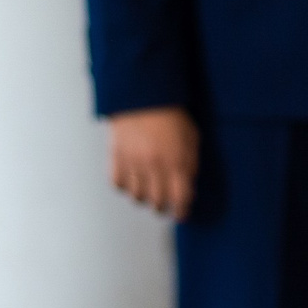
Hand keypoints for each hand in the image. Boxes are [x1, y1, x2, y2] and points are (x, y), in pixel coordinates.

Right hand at [108, 106, 198, 220]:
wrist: (142, 93)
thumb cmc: (170, 113)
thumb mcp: (191, 136)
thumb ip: (190, 163)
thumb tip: (188, 186)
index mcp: (176, 160)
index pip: (180, 198)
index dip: (182, 211)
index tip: (181, 214)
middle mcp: (154, 165)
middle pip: (157, 202)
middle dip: (163, 207)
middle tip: (164, 205)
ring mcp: (133, 162)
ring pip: (137, 196)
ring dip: (143, 198)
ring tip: (148, 192)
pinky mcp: (116, 156)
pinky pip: (117, 184)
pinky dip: (124, 187)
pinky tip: (131, 181)